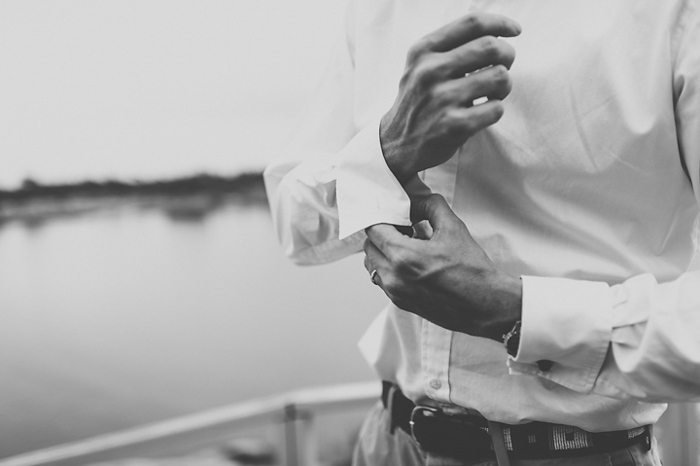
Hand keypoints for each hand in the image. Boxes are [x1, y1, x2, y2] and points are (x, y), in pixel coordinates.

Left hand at [363, 194, 520, 340]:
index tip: (395, 214)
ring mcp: (395, 292)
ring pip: (373, 264)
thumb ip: (431, 205)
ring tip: (408, 247)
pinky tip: (412, 264)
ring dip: (384, 252)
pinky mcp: (400, 302)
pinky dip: (390, 268)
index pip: (373, 228)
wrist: (485, 305)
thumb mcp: (453, 228)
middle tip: (404, 229)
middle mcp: (393, 276)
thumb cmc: (472, 270)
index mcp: (403, 256)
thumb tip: (416, 200)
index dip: (382, 217)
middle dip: (383, 234)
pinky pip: (383, 279)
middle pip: (370, 246)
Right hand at [380, 14, 520, 182]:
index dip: (501, 23)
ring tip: (491, 93)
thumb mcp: (421, 65)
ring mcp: (442, 99)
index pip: (472, 23)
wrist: (395, 143)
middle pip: (491, 47)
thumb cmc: (419, 100)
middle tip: (504, 66)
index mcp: (424, 51)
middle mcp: (430, 71)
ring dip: (504, 86)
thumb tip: (496, 30)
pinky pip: (496, 108)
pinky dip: (495, 110)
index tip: (514, 31)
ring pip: (499, 77)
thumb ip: (450, 45)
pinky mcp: (454, 125)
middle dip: (508, 55)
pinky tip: (481, 113)